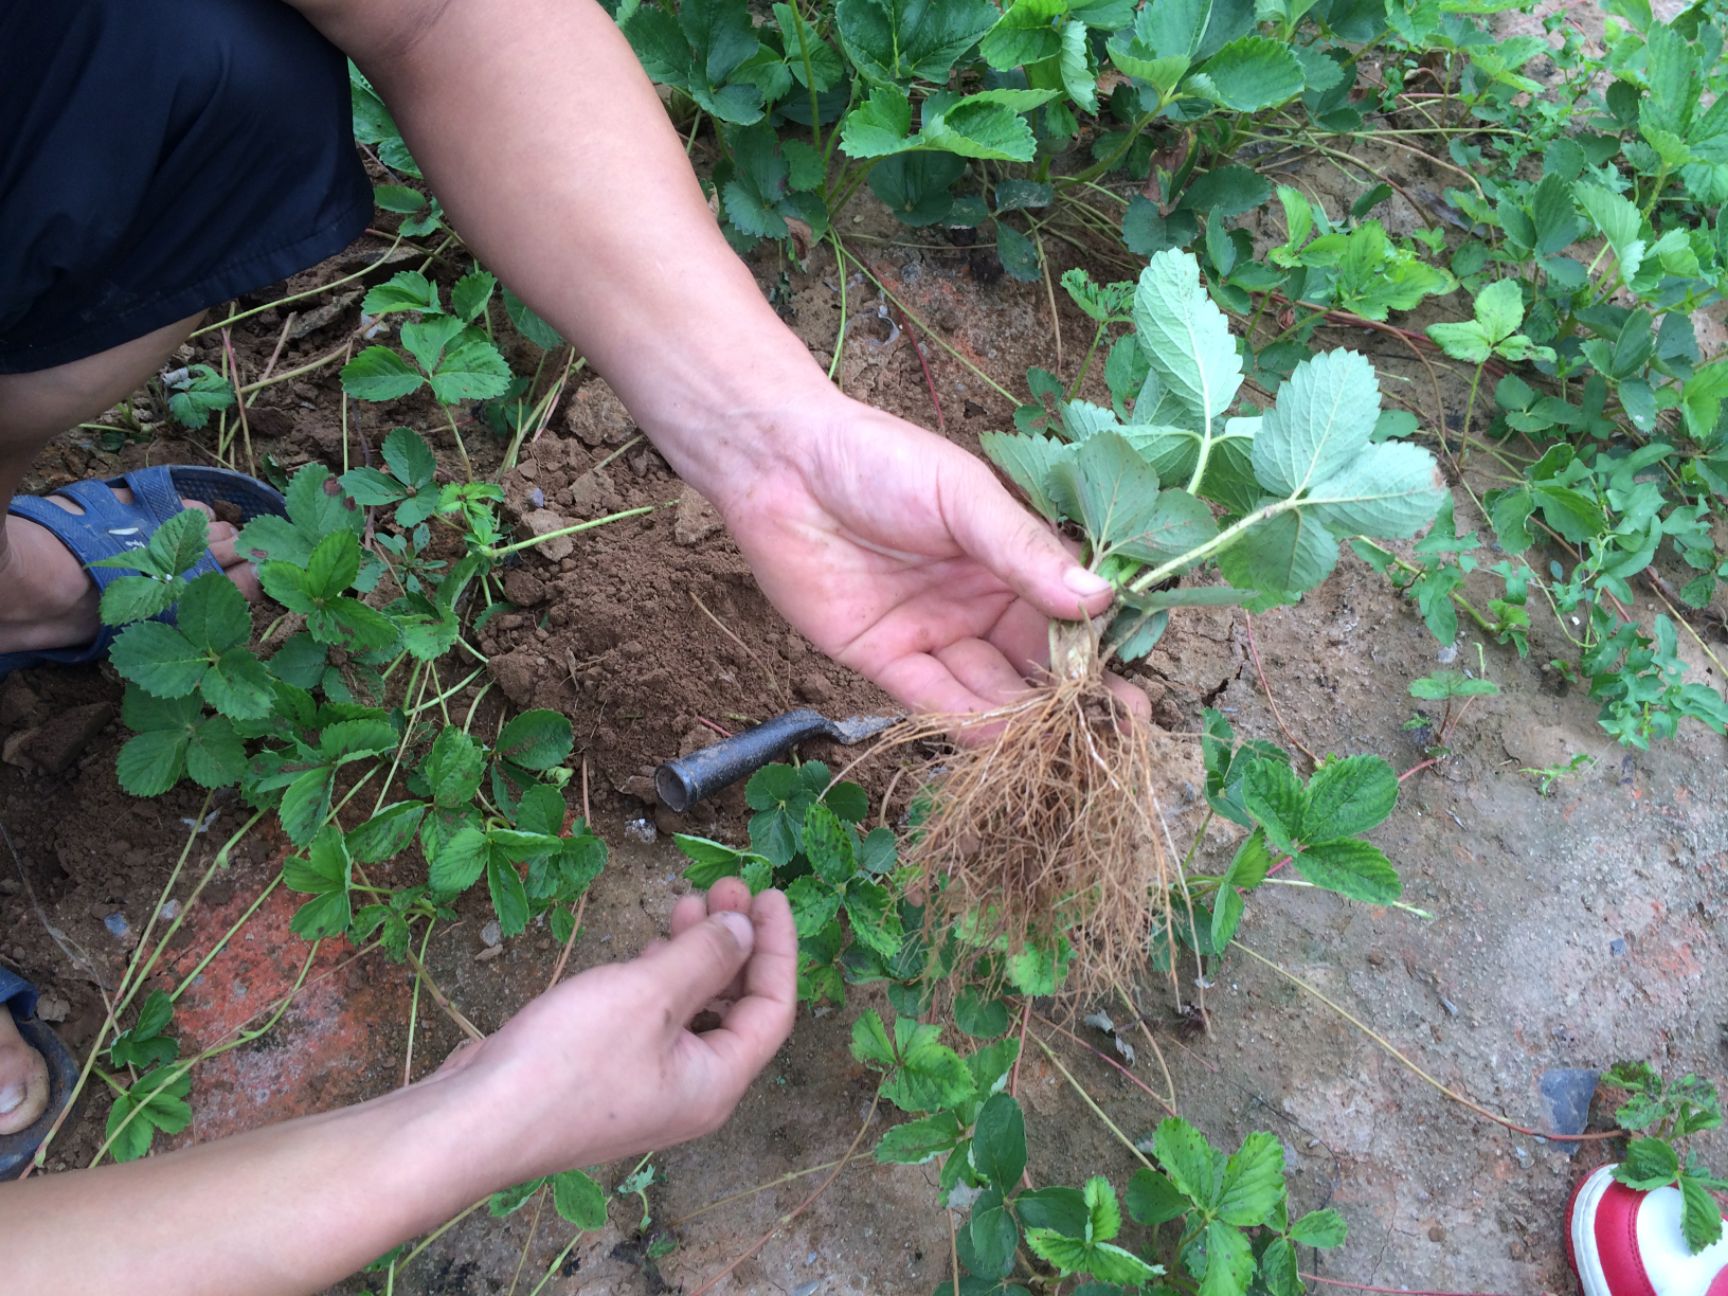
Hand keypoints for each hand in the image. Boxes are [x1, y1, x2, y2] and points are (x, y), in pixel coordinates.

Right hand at [449, 881, 796, 1176]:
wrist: (475, 1123)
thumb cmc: (569, 1062)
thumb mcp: (649, 996)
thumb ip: (705, 958)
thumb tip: (746, 931)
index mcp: (716, 1083)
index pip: (773, 1009)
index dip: (778, 947)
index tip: (768, 893)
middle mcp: (691, 1091)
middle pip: (736, 1008)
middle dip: (735, 943)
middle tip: (722, 886)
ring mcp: (647, 1087)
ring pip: (692, 1011)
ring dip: (696, 955)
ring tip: (687, 902)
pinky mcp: (608, 1076)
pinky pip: (654, 1021)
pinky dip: (660, 979)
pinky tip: (647, 948)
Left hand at [712, 391, 1148, 718]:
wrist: (782, 463)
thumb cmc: (882, 460)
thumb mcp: (964, 498)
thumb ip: (1024, 551)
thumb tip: (1100, 600)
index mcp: (1008, 560)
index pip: (1066, 619)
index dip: (1099, 658)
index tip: (1134, 696)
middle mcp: (977, 603)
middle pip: (1033, 666)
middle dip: (1068, 705)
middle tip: (1108, 742)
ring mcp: (932, 633)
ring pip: (987, 691)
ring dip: (1020, 722)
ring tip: (1057, 751)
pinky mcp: (882, 658)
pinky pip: (931, 698)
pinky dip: (963, 722)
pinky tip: (997, 741)